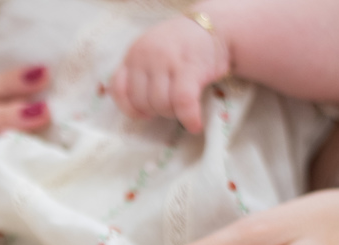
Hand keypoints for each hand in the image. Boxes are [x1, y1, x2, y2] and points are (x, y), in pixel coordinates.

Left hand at [111, 16, 229, 133]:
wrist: (220, 25)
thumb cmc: (183, 46)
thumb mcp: (152, 51)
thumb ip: (139, 72)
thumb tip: (132, 108)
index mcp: (134, 53)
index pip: (118, 88)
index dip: (129, 107)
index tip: (142, 114)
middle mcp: (147, 55)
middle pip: (141, 101)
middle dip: (155, 111)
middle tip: (169, 107)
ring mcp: (167, 61)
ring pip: (161, 104)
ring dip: (173, 114)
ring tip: (182, 108)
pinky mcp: (190, 68)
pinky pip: (183, 102)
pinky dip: (189, 118)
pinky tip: (195, 125)